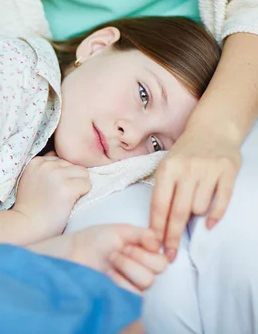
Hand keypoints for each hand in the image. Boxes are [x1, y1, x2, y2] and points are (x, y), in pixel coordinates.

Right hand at [14, 152, 90, 238]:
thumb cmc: (31, 207)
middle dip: (71, 179)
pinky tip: (70, 203)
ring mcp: (56, 175)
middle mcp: (46, 165)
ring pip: (83, 173)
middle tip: (60, 195)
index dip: (62, 175)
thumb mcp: (31, 180)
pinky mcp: (67, 188)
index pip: (62, 159)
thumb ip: (45, 168)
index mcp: (36, 162)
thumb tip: (63, 160)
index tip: (54, 189)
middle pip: (73, 165)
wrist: (28, 226)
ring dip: (79, 186)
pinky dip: (83, 195)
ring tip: (66, 199)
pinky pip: (87, 185)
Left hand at [28, 224, 165, 293]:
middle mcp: (139, 270)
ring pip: (147, 281)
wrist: (71, 253)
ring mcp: (130, 284)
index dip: (147, 250)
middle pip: (158, 269)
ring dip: (128, 267)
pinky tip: (107, 274)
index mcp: (141, 254)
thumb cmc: (92, 241)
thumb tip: (157, 241)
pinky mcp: (121, 296)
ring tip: (110, 260)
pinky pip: (134, 294)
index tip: (127, 244)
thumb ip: (141, 234)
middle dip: (137, 257)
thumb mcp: (118, 231)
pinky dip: (121, 281)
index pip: (161, 258)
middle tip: (116, 252)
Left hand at [150, 127, 240, 262]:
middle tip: (170, 254)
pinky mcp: (228, 171)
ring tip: (194, 205)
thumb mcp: (167, 166)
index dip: (157, 228)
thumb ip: (163, 191)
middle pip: (178, 212)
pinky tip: (209, 224)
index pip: (160, 204)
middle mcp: (187, 169)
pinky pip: (221, 202)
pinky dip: (215, 216)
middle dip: (172, 236)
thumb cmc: (185, 153)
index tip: (155, 246)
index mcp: (167, 169)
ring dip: (196, 215)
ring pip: (200, 208)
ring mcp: (209, 170)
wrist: (212, 128)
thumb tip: (156, 226)